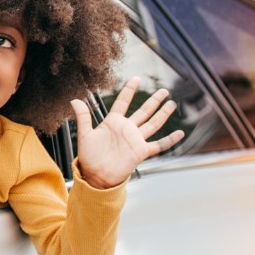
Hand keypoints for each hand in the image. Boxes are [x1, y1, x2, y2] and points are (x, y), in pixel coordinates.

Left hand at [71, 77, 185, 189]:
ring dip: (162, 114)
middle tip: (164, 90)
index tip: (136, 78)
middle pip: (143, 111)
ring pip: (153, 124)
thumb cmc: (89, 156)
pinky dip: (170, 140)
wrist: (96, 176)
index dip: (129, 90)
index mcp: (113, 122)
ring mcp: (135, 140)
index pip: (123, 102)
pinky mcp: (141, 152)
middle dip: (153, 101)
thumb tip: (74, 100)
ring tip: (171, 104)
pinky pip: (159, 145)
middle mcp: (127, 129)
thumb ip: (83, 117)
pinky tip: (180, 133)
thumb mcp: (85, 134)